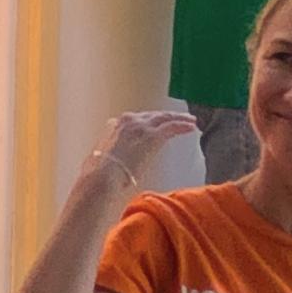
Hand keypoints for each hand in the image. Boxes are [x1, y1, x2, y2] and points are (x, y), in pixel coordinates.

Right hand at [88, 102, 202, 192]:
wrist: (101, 177)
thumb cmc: (99, 175)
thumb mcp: (101, 159)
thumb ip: (109, 156)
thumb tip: (105, 165)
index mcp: (115, 124)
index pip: (138, 119)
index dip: (151, 121)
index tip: (158, 124)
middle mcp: (128, 121)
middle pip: (153, 115)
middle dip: (167, 116)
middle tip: (180, 117)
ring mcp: (141, 127)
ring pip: (165, 118)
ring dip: (179, 118)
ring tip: (191, 121)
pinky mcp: (152, 136)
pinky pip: (171, 127)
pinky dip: (182, 125)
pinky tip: (192, 127)